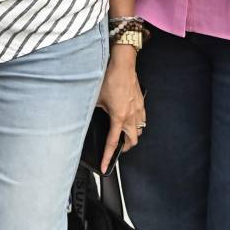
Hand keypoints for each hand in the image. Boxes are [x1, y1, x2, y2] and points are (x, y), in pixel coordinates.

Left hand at [96, 47, 145, 166]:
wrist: (122, 63)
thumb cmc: (110, 78)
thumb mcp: (95, 98)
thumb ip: (93, 111)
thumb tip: (87, 117)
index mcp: (118, 117)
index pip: (112, 143)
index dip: (108, 157)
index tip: (105, 166)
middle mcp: (131, 115)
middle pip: (132, 141)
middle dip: (125, 147)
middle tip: (117, 149)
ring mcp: (139, 109)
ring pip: (140, 130)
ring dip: (132, 135)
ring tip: (123, 135)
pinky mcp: (141, 101)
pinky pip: (142, 119)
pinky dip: (137, 123)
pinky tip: (129, 119)